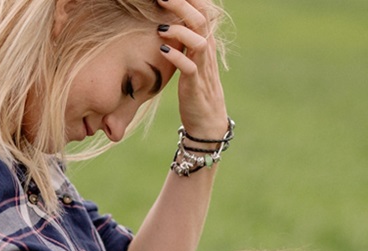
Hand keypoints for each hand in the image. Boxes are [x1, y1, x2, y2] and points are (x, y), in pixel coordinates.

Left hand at [157, 0, 228, 138]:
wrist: (207, 122)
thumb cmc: (196, 89)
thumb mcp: (191, 60)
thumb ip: (184, 42)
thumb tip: (166, 24)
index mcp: (205, 43)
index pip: (202, 12)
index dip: (189, 0)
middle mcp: (207, 53)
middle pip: (201, 20)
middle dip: (181, 5)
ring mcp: (202, 69)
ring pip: (199, 41)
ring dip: (180, 31)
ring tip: (160, 28)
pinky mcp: (195, 86)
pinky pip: (190, 68)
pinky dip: (177, 58)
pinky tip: (163, 51)